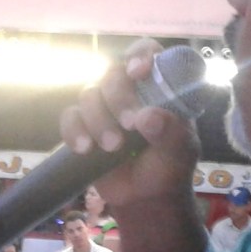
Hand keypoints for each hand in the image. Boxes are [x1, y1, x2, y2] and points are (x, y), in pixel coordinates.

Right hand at [60, 41, 201, 215]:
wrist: (145, 199)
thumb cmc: (168, 169)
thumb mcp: (181, 153)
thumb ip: (172, 134)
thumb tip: (147, 117)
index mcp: (157, 88)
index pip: (146, 52)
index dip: (140, 54)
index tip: (139, 72)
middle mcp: (129, 91)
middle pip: (113, 72)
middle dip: (119, 98)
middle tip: (130, 126)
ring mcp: (103, 107)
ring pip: (89, 94)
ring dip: (98, 119)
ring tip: (112, 147)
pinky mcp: (82, 126)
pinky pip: (70, 117)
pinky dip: (74, 131)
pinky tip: (84, 149)